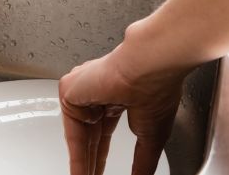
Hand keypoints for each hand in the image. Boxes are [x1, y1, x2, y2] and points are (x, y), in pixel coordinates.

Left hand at [58, 28, 190, 174]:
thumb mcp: (151, 138)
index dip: (101, 157)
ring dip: (81, 162)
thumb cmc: (158, 88)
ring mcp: (82, 89)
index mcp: (116, 98)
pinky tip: (85, 160)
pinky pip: (72, 126)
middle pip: (88, 137)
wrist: (150, 65)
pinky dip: (78, 150)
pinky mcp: (70, 88)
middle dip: (90, 163)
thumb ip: (142, 163)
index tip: (99, 174)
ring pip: (78, 134)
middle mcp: (96, 92)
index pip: (102, 133)